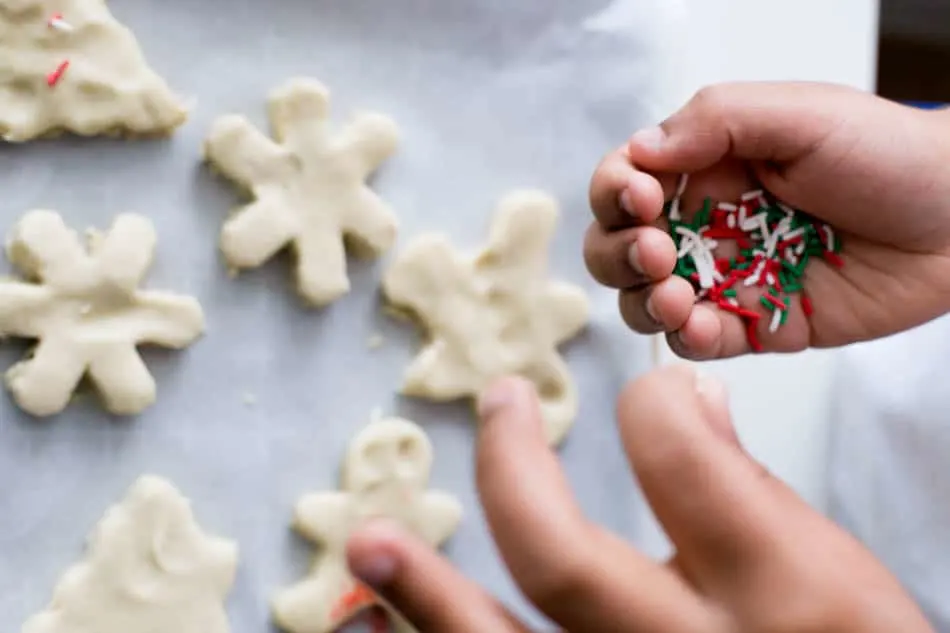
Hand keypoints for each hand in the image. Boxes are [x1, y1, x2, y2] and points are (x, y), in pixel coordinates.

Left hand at [346, 371, 932, 631]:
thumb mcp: (844, 580)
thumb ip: (759, 494)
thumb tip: (690, 403)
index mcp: (776, 592)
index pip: (678, 459)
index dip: (652, 407)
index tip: (647, 397)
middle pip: (560, 556)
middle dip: (511, 468)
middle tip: (497, 402)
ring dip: (425, 593)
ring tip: (368, 540)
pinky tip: (381, 629)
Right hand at [586, 81, 949, 358]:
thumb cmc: (887, 154)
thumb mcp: (798, 114)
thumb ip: (714, 122)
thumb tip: (640, 150)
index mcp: (704, 167)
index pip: (625, 182)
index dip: (615, 194)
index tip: (642, 198)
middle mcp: (704, 224)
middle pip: (617, 247)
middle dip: (618, 253)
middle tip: (655, 250)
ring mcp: (725, 277)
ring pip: (645, 300)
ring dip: (643, 300)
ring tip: (675, 294)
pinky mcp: (753, 323)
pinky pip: (697, 341)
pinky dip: (686, 337)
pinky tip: (701, 324)